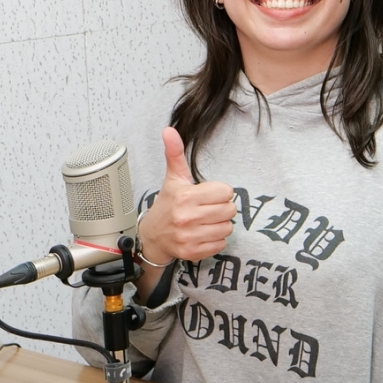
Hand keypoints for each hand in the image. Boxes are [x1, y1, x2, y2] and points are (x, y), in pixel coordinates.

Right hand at [134, 128, 234, 291]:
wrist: (152, 236)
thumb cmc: (167, 205)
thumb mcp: (173, 178)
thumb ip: (175, 154)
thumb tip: (169, 130)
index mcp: (185, 197)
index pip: (226, 191)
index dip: (219, 192)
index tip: (207, 195)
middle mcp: (187, 217)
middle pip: (230, 210)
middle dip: (221, 208)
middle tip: (207, 209)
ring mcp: (189, 237)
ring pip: (228, 228)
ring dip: (219, 224)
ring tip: (204, 221)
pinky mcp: (193, 252)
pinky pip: (221, 244)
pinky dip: (215, 240)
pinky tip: (202, 233)